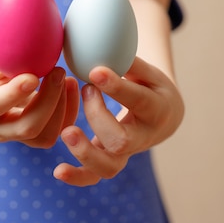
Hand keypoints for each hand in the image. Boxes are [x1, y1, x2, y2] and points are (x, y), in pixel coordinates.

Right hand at [0, 56, 79, 147]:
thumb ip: (9, 59)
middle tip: (58, 72)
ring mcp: (17, 138)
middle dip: (48, 100)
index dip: (15, 93)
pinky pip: (59, 131)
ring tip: (67, 79)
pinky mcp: (36, 138)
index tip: (33, 77)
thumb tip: (34, 46)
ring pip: (46, 136)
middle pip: (27, 127)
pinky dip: (70, 110)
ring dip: (62, 107)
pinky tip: (71, 86)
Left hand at [54, 56, 183, 185]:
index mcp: (157, 108)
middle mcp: (145, 137)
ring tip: (67, 131)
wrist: (165, 115)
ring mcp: (128, 153)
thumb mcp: (147, 71)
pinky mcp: (113, 161)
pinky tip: (58, 171)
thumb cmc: (150, 85)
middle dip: (97, 116)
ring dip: (86, 151)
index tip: (95, 71)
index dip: (116, 88)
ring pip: (110, 166)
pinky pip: (96, 176)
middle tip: (86, 88)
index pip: (138, 100)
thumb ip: (127, 61)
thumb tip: (101, 45)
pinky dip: (77, 176)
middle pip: (121, 139)